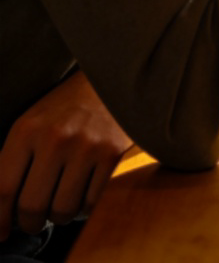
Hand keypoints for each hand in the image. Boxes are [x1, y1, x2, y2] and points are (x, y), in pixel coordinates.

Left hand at [0, 70, 131, 239]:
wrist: (114, 78)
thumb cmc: (68, 106)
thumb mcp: (33, 123)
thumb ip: (13, 160)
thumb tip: (1, 209)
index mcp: (27, 130)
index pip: (2, 190)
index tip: (1, 233)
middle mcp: (55, 138)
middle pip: (31, 206)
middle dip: (30, 222)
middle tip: (34, 221)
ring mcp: (86, 146)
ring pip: (62, 209)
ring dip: (59, 216)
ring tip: (61, 205)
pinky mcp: (113, 153)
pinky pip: (92, 202)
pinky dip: (85, 208)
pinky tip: (84, 195)